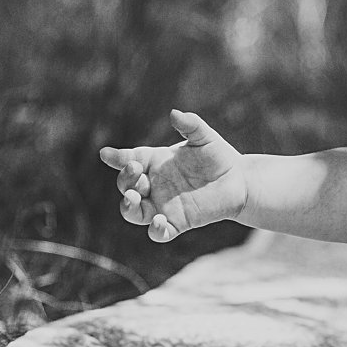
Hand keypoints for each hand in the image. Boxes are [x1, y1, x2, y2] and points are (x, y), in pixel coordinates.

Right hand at [98, 111, 248, 241]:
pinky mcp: (178, 222)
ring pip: (134, 211)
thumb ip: (190, 125)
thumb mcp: (204, 137)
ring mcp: (163, 205)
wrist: (239, 180)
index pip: (128, 159)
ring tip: (132, 197)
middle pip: (126, 185)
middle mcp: (154, 184)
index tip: (106, 154)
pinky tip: (159, 221)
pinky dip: (155, 230)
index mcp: (155, 161)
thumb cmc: (218, 156)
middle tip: (135, 170)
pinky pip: (159, 232)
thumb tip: (174, 113)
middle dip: (124, 179)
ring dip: (128, 205)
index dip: (116, 157)